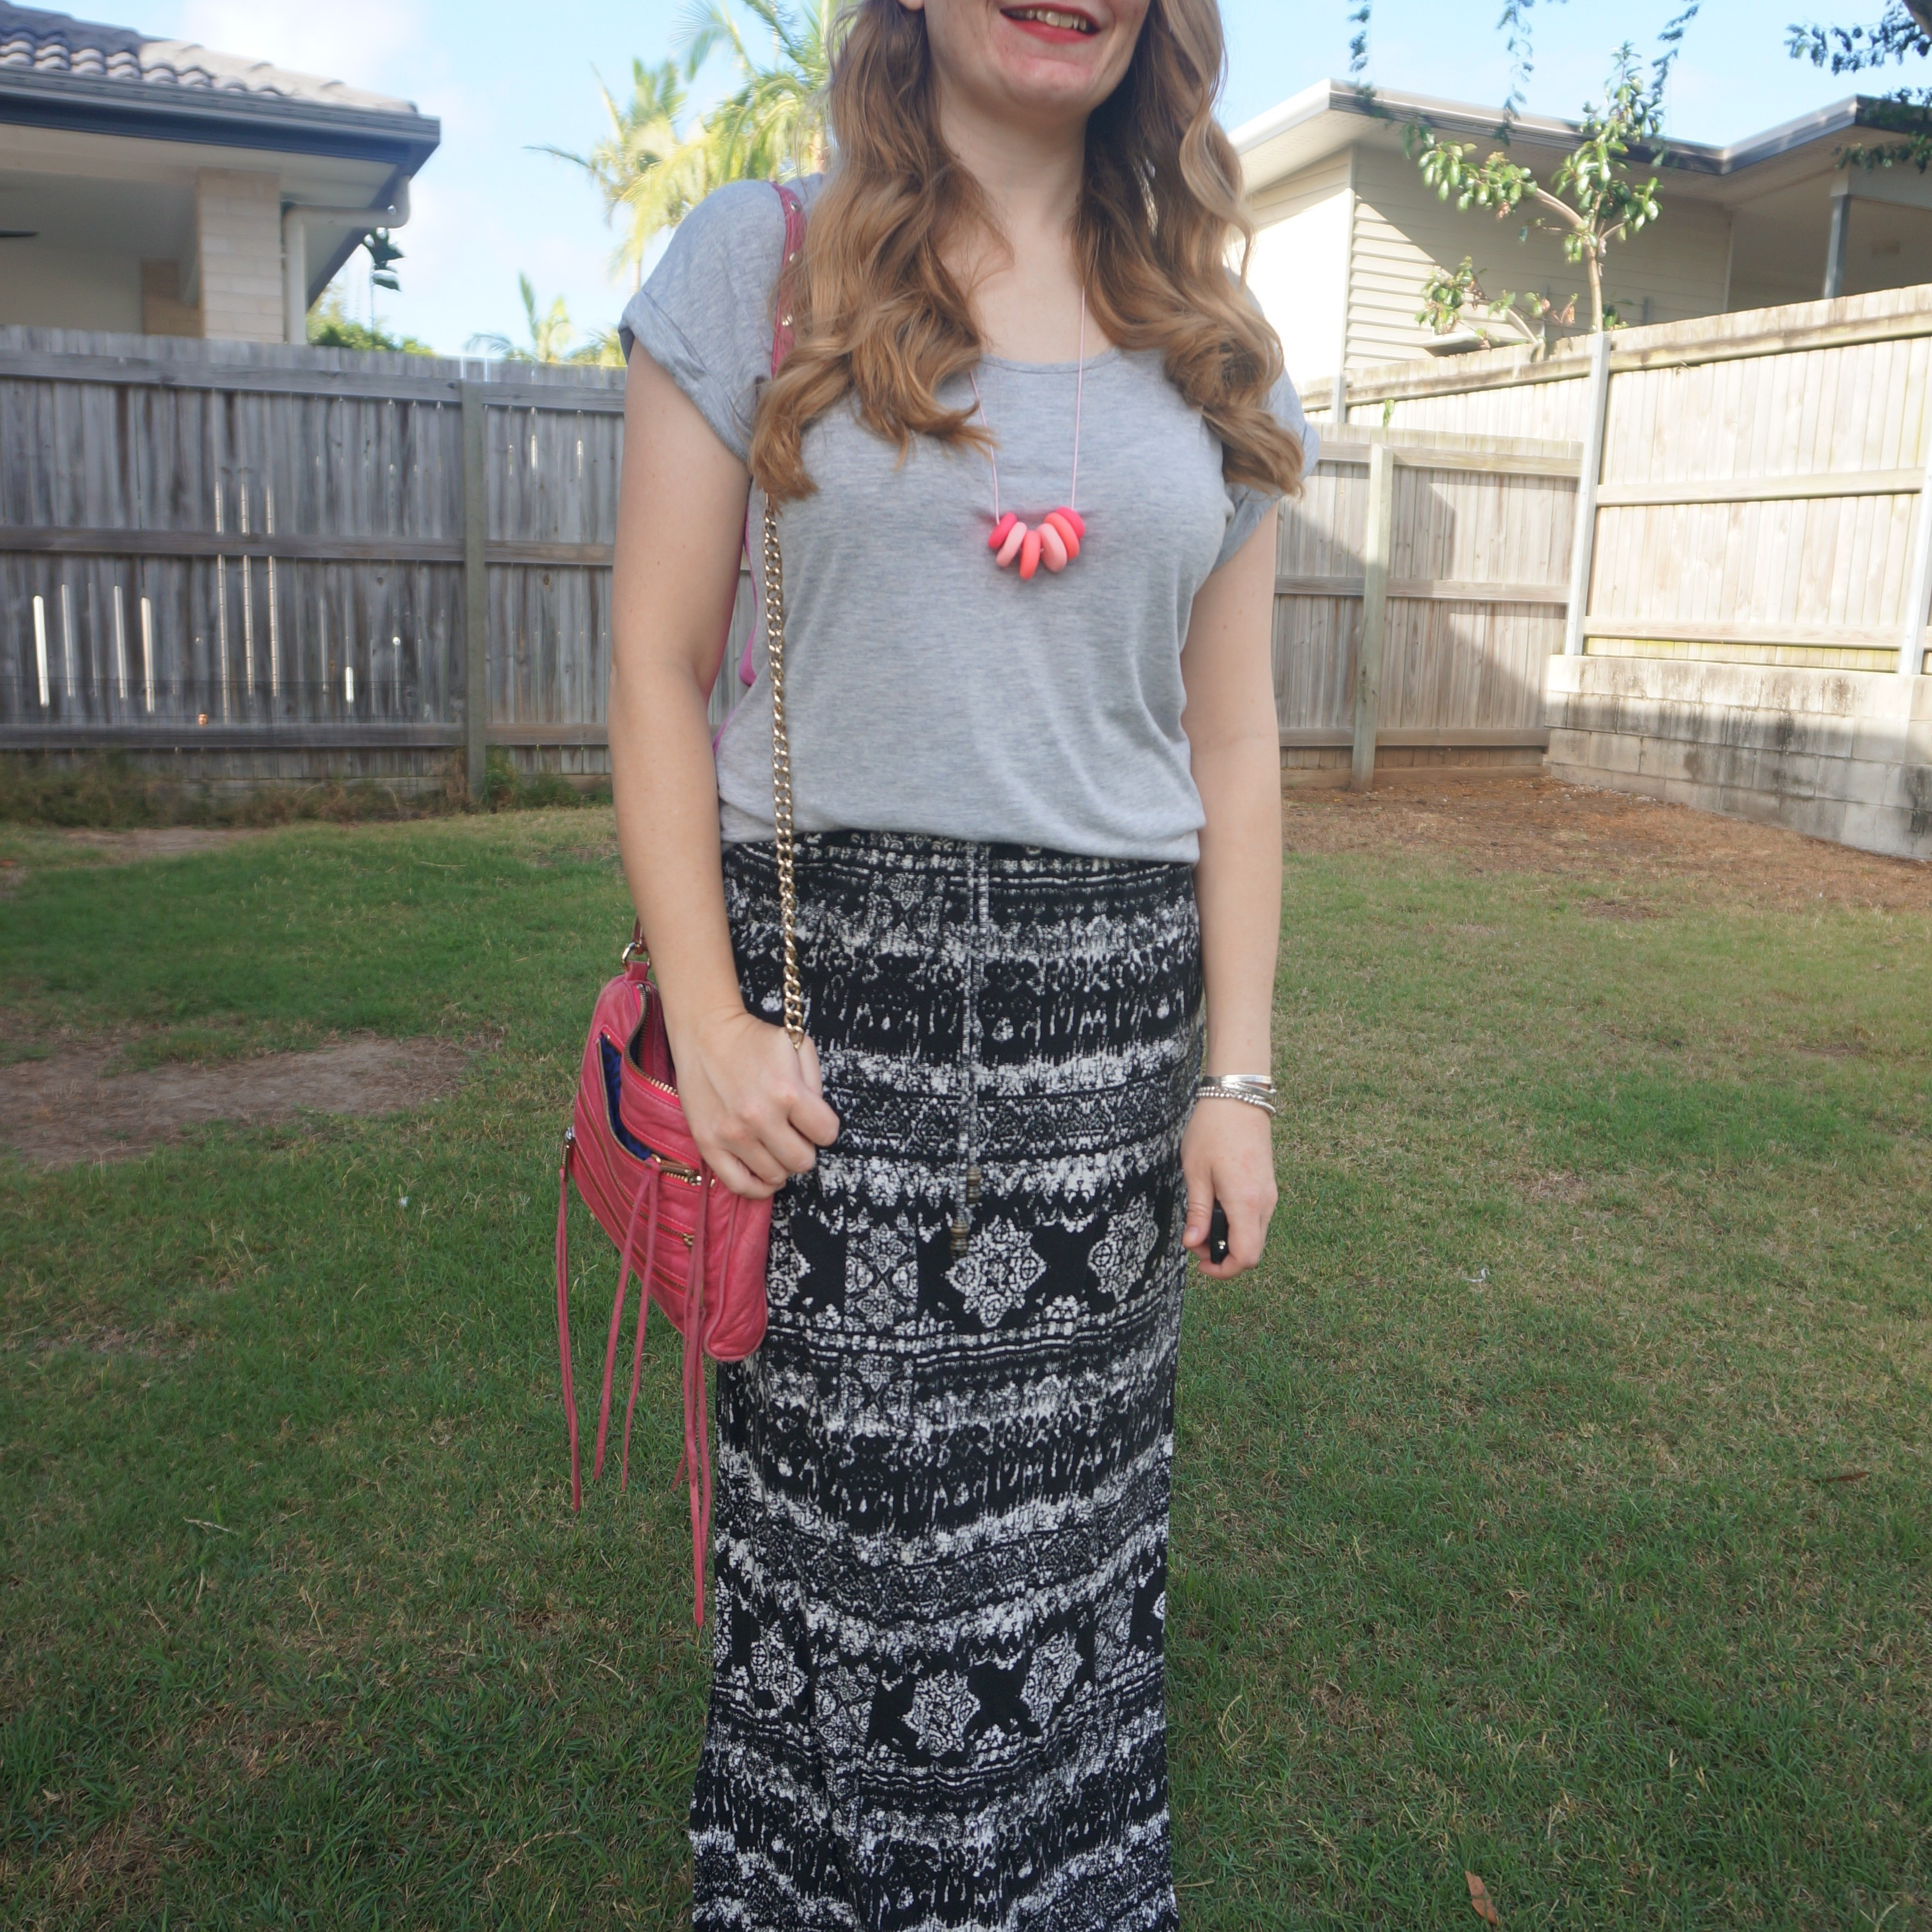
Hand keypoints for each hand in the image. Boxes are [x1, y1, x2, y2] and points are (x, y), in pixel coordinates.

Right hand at [668, 1005, 839, 1199]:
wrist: (706, 1034)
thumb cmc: (754, 1040)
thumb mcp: (798, 1047)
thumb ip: (816, 1085)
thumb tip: (818, 1122)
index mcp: (787, 1092)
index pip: (827, 1134)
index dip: (824, 1127)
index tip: (813, 1120)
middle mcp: (759, 1117)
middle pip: (803, 1161)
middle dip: (805, 1148)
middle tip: (794, 1134)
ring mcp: (731, 1134)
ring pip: (775, 1176)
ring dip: (782, 1164)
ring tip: (776, 1147)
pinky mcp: (708, 1143)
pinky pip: (739, 1185)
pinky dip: (757, 1187)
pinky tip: (763, 1173)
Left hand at [1180, 1098, 1276, 1278]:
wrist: (1238, 1098)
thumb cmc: (1213, 1131)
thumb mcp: (1196, 1173)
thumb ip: (1198, 1212)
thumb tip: (1193, 1244)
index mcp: (1246, 1202)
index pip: (1245, 1257)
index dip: (1223, 1270)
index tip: (1200, 1263)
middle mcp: (1264, 1203)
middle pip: (1252, 1250)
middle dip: (1223, 1255)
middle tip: (1195, 1239)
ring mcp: (1269, 1194)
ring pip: (1255, 1235)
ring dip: (1230, 1238)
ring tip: (1202, 1220)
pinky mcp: (1268, 1186)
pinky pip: (1256, 1218)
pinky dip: (1238, 1223)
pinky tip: (1218, 1207)